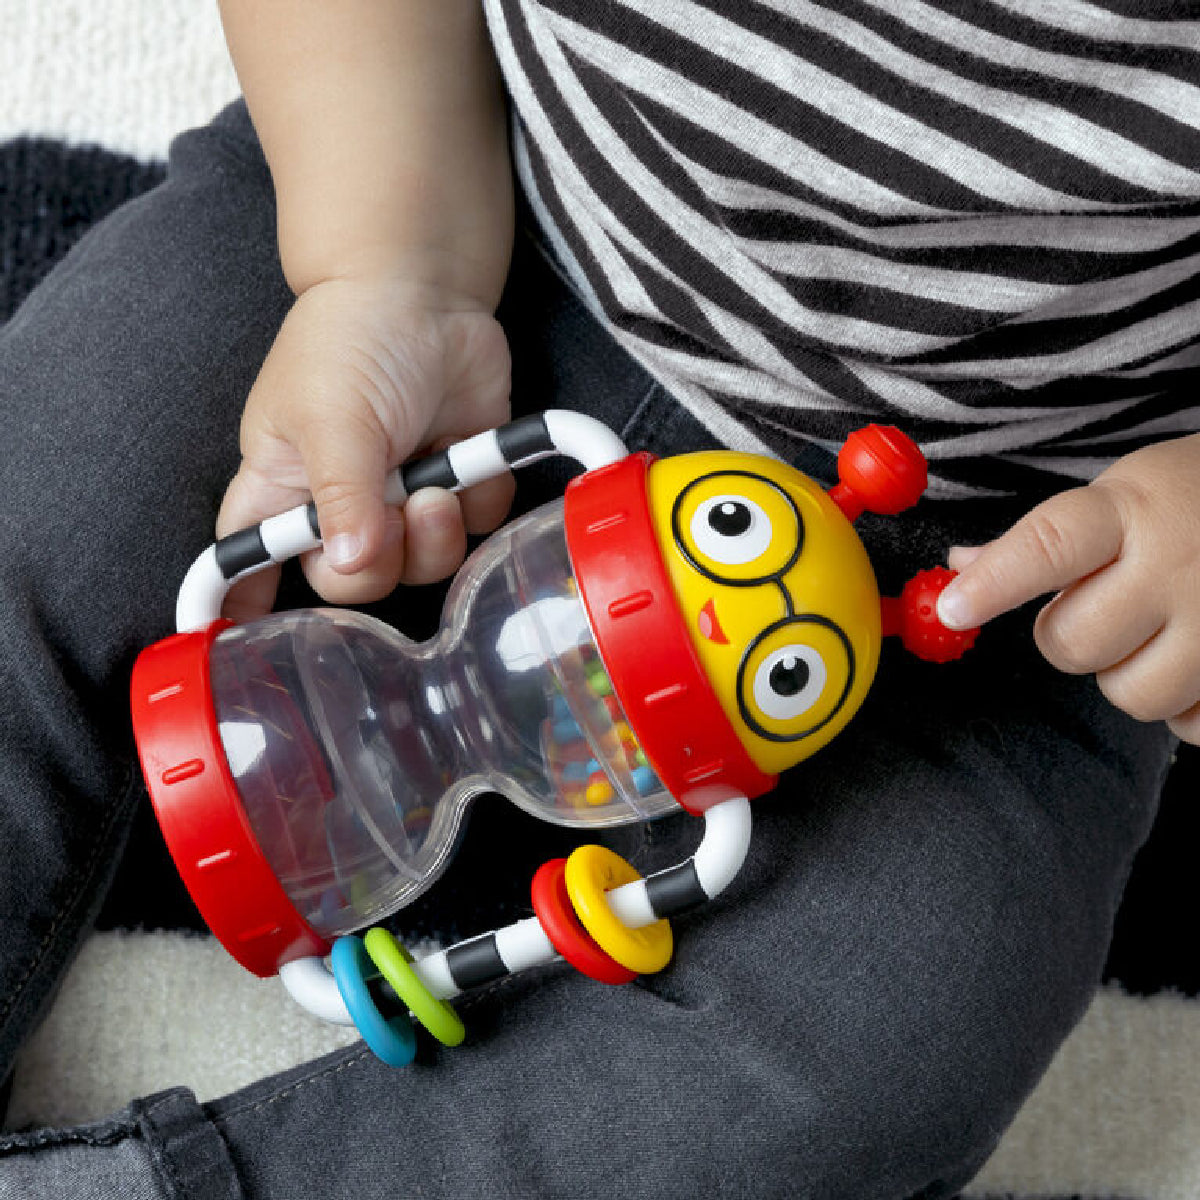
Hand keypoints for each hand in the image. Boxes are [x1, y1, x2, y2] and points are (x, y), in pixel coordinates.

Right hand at [216, 273, 512, 618]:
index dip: (247, 605)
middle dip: (381, 563)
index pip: (251, 564)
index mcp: (283, 488)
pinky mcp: (459, 480)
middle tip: (397, 511)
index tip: (247, 642)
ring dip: (436, 536)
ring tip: (436, 482)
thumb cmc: (351, 340)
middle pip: (355, 583)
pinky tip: (466, 456)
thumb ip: (342, 495)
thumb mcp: (332, 417)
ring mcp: (403, 495)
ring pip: (423, 565)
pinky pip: (475, 528)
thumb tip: (350, 562)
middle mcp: (342, 502)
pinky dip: (478, 501)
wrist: (425, 289)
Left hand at [936, 433, 1199, 743]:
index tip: (952, 609)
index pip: (1050, 546)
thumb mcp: (1126, 493)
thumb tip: (960, 566)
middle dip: (1069, 634)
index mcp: (1135, 511)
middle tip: (1102, 605)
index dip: (995, 582)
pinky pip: (1191, 727)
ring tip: (1160, 631)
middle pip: (1072, 644)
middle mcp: (1181, 567)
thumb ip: (1045, 539)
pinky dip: (1188, 706)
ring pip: (1131, 694)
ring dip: (1130, 673)